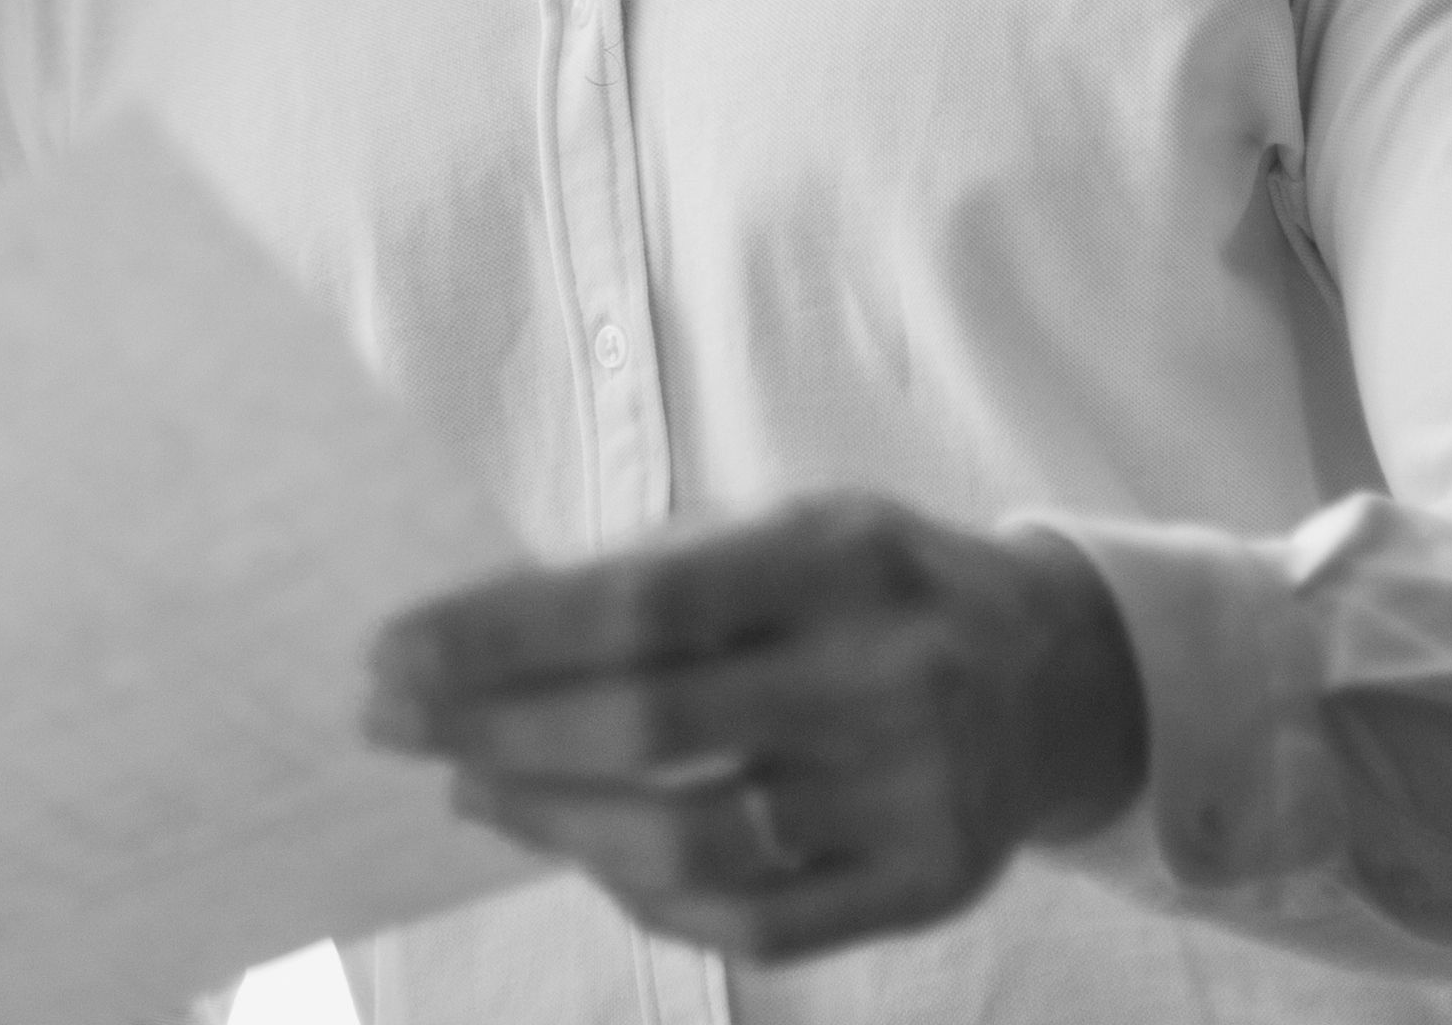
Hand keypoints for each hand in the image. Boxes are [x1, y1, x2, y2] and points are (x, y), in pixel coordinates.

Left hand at [362, 493, 1148, 965]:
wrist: (1057, 676)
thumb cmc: (874, 590)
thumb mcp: (787, 531)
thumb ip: (650, 575)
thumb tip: (471, 632)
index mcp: (842, 557)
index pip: (642, 602)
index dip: (503, 633)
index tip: (395, 649)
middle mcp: (887, 675)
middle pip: (653, 724)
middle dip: (497, 728)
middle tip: (396, 724)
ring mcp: (912, 795)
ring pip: (690, 839)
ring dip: (551, 820)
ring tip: (471, 790)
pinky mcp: (923, 888)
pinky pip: (748, 920)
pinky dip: (640, 894)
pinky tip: (576, 852)